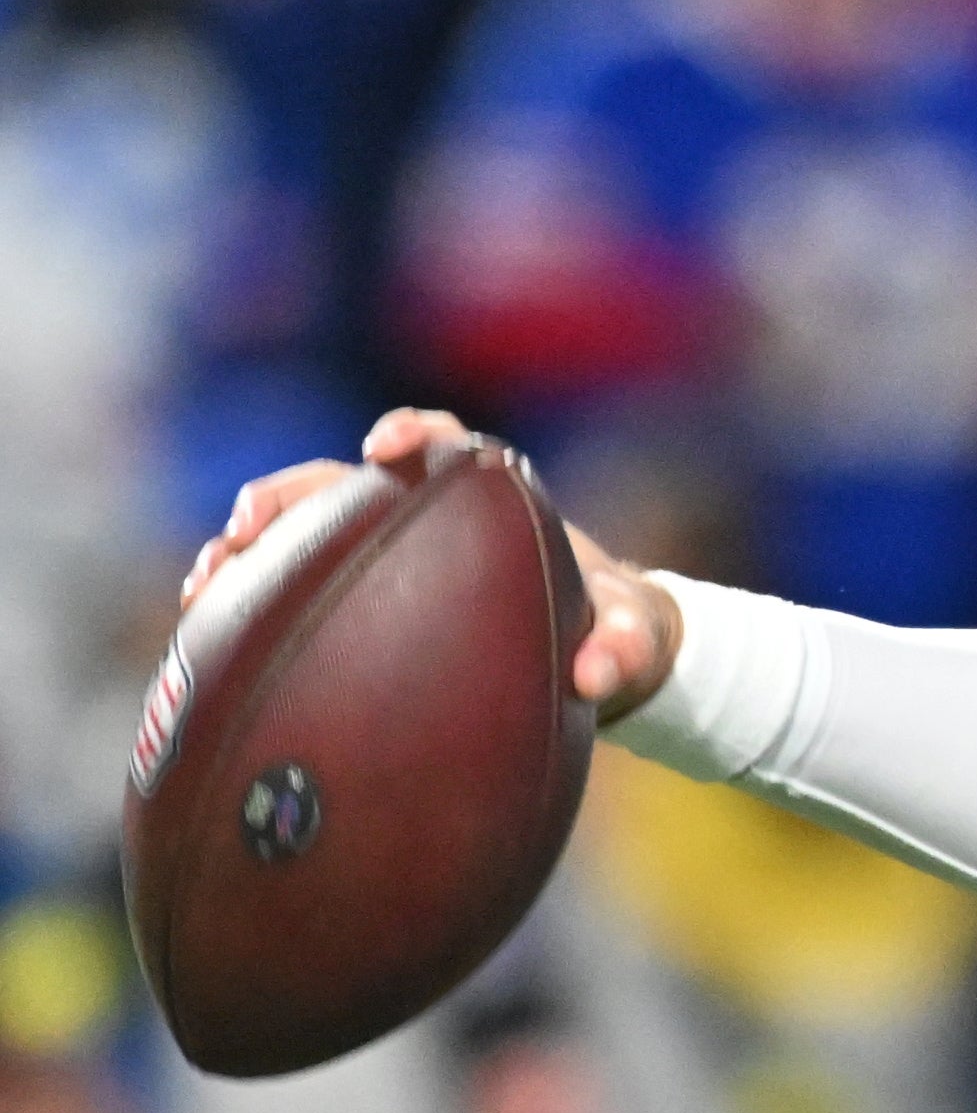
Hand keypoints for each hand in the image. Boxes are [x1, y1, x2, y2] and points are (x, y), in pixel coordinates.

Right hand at [185, 408, 685, 721]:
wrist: (591, 658)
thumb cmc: (614, 632)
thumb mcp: (634, 641)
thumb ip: (627, 651)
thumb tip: (596, 678)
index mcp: (490, 502)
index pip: (446, 445)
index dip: (413, 433)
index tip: (386, 445)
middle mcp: (424, 519)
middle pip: (342, 484)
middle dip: (289, 496)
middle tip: (249, 526)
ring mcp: (381, 557)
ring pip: (300, 538)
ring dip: (247, 554)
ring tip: (205, 589)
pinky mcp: (355, 601)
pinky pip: (291, 597)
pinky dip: (249, 610)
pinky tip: (207, 644)